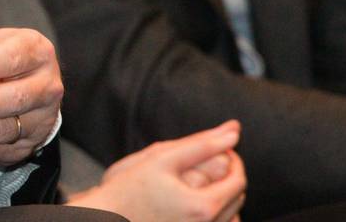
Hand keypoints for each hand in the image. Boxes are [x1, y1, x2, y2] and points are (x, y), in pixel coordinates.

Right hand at [67, 121, 245, 221]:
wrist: (107, 217)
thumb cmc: (129, 189)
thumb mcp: (161, 158)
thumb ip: (201, 144)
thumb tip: (233, 132)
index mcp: (203, 206)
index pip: (238, 179)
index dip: (232, 158)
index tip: (217, 147)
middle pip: (237, 198)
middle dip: (228, 176)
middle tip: (206, 160)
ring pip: (232, 216)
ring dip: (224, 196)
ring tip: (201, 180)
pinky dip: (218, 214)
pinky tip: (196, 203)